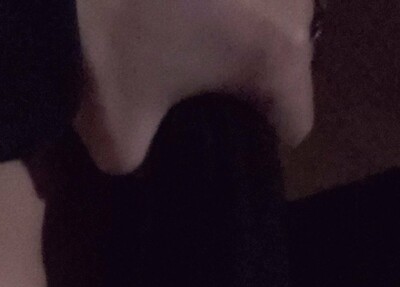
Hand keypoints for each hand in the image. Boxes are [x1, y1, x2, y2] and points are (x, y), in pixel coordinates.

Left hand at [73, 0, 317, 173]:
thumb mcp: (116, 135)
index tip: (226, 144)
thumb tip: (136, 153)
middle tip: (200, 89)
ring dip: (235, 24)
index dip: (260, 142)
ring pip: (266, 8)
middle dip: (248, 76)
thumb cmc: (104, 47)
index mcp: (277, 52)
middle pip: (285, 56)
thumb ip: (142, 158)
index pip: (295, 119)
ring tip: (185, 39)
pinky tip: (174, 5)